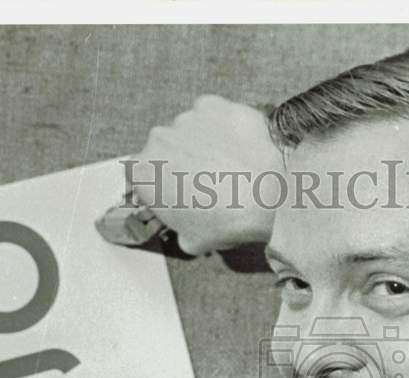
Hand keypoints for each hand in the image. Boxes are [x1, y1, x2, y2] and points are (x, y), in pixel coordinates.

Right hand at [128, 95, 282, 254]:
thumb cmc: (227, 219)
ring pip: (190, 132)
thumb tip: (187, 226)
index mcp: (144, 174)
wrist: (266, 192)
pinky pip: (213, 116)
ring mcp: (186, 118)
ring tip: (228, 167)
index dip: (158, 186)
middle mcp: (158, 139)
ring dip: (202, 146)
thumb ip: (179, 228)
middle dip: (180, 165)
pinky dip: (222, 128)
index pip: (141, 177)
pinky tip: (237, 148)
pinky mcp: (214, 105)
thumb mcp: (192, 242)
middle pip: (164, 150)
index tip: (172, 194)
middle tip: (205, 185)